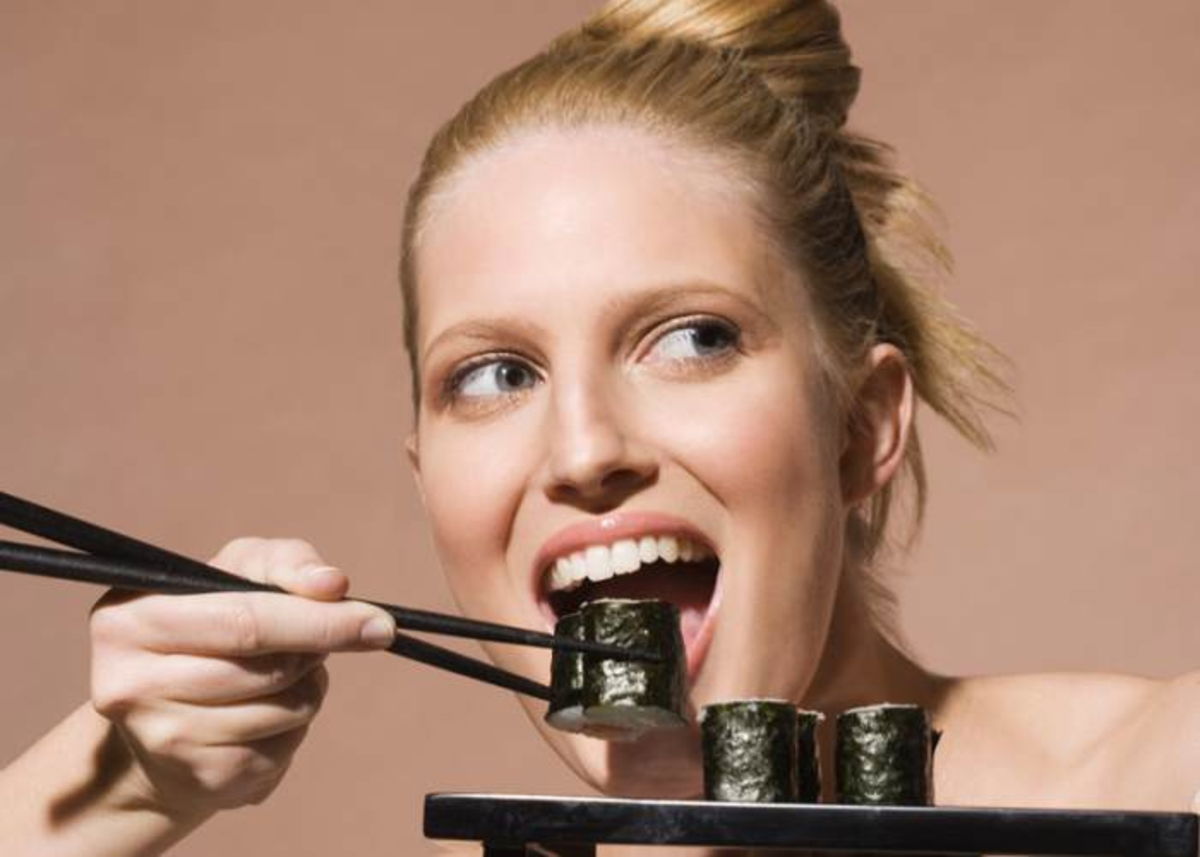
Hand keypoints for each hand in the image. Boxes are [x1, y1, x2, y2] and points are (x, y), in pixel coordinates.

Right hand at [87, 537, 394, 816]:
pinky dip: (297, 725)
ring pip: (286, 710)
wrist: (166, 717)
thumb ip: (286, 563)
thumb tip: (332, 585)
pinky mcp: (201, 779)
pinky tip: (270, 712)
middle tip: (331, 638)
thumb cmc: (210, 624)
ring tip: (285, 673)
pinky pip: (285, 748)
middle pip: (269, 669)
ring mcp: (164, 741)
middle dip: (318, 650)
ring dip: (309, 686)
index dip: (319, 620)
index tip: (377, 621)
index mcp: (127, 622)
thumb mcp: (237, 572)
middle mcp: (130, 686)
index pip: (244, 621)